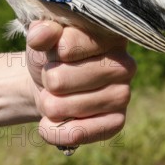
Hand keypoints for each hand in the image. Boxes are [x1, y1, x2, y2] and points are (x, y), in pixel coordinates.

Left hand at [25, 21, 135, 147]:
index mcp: (109, 34)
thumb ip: (41, 32)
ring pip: (63, 106)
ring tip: (56, 96)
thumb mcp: (43, 38)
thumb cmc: (52, 56)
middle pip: (60, 79)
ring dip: (48, 105)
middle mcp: (125, 64)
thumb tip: (39, 35)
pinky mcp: (117, 123)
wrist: (52, 86)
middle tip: (54, 78)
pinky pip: (76, 133)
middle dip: (47, 81)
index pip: (66, 45)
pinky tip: (51, 123)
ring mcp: (124, 95)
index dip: (50, 53)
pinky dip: (54, 131)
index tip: (55, 51)